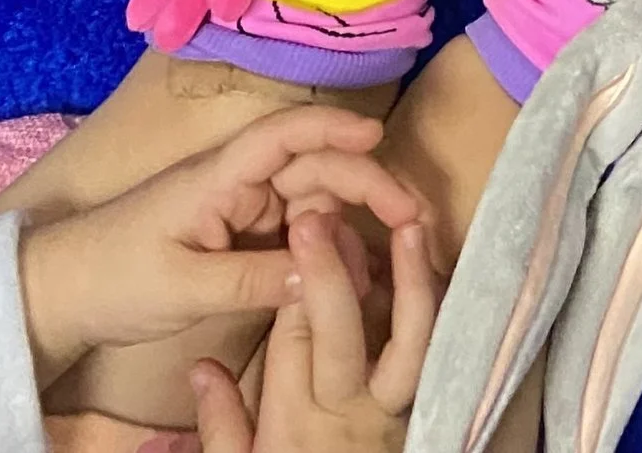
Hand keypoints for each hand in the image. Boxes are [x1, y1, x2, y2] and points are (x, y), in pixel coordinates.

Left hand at [17, 108, 434, 386]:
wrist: (60, 294)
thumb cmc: (114, 277)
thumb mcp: (184, 288)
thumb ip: (256, 281)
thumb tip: (326, 277)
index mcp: (220, 175)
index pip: (286, 135)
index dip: (335, 129)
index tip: (379, 140)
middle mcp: (237, 181)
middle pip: (313, 167)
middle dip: (365, 184)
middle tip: (413, 217)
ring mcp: (239, 207)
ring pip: (311, 200)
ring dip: (352, 216)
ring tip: (396, 245)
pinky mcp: (238, 235)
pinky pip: (295, 231)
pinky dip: (326, 243)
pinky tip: (353, 265)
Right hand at [190, 208, 437, 452]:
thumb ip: (222, 424)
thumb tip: (200, 366)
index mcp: (297, 422)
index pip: (291, 340)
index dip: (295, 282)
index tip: (296, 228)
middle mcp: (348, 412)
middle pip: (339, 334)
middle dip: (329, 274)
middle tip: (319, 217)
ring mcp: (395, 413)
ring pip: (410, 344)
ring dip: (413, 282)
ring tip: (411, 228)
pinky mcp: (428, 413)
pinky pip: (439, 358)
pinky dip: (440, 310)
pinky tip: (442, 267)